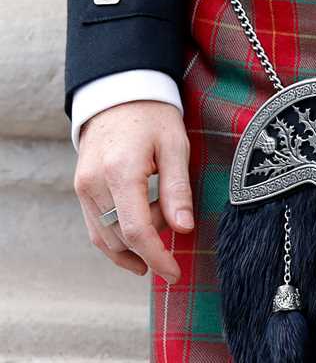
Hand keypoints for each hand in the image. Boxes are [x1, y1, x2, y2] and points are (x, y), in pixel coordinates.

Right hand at [74, 101, 192, 282]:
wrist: (120, 91)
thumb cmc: (154, 115)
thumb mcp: (175, 144)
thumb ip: (178, 188)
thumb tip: (184, 229)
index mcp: (121, 171)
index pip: (135, 230)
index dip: (156, 257)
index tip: (174, 274)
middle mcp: (94, 183)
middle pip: (120, 238)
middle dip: (150, 243)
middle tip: (173, 221)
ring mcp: (82, 187)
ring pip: (104, 238)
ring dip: (133, 244)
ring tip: (158, 227)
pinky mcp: (80, 189)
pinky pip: (96, 227)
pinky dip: (115, 239)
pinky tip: (136, 239)